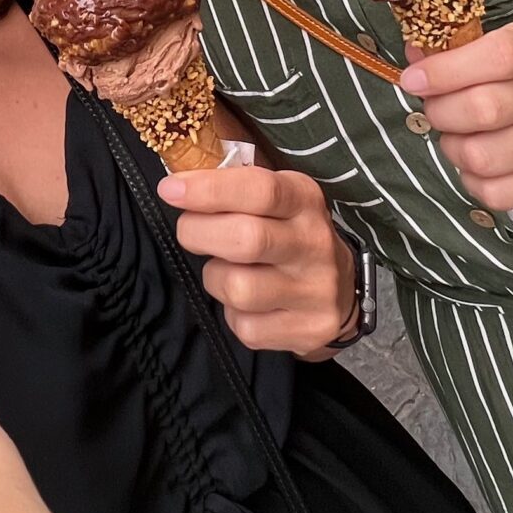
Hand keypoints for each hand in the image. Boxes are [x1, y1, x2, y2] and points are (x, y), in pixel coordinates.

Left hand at [157, 164, 356, 358]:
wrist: (340, 290)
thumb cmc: (288, 233)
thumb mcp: (274, 197)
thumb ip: (232, 185)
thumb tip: (178, 182)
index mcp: (304, 199)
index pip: (260, 190)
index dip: (209, 190)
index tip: (171, 190)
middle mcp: (315, 243)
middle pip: (246, 240)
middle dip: (199, 234)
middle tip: (190, 232)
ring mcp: (315, 290)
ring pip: (239, 289)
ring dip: (215, 278)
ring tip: (226, 270)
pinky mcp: (309, 329)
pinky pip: (246, 326)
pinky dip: (232, 315)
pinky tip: (245, 303)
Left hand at [399, 23, 512, 210]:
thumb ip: (468, 52)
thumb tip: (415, 62)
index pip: (492, 59)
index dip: (443, 71)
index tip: (414, 79)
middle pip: (478, 112)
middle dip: (440, 112)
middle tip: (439, 108)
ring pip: (479, 158)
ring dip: (453, 148)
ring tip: (461, 136)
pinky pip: (495, 193)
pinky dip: (473, 180)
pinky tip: (480, 164)